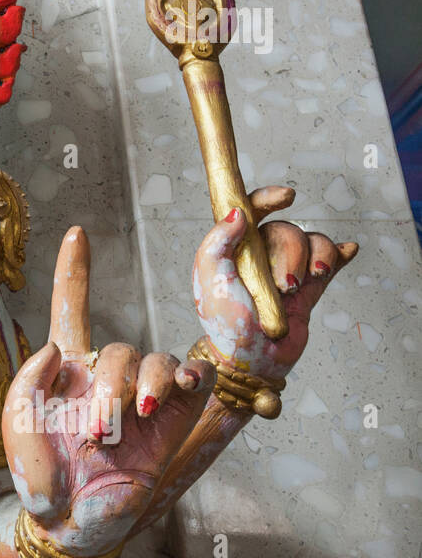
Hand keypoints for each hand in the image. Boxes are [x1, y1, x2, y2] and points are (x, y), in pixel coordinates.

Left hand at [2, 227, 214, 557]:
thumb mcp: (19, 424)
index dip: (76, 271)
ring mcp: (140, 396)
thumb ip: (28, 379)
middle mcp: (104, 375)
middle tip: (96, 433)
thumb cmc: (41, 476)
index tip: (77, 232)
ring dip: (141, 389)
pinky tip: (174, 392)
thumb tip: (56, 347)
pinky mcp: (171, 419)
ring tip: (126, 427)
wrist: (74, 522)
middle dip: (108, 386)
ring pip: (152, 361)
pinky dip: (184, 378)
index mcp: (65, 369)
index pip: (72, 308)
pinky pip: (190, 378)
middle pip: (119, 348)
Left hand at [193, 187, 357, 381]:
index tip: (288, 197)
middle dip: (291, 254)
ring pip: (311, 244)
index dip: (269, 198)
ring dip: (316, 259)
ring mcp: (286, 271)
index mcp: (235, 248)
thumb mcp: (210, 277)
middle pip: (286, 231)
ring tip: (305, 284)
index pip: (252, 210)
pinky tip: (348, 250)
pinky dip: (338, 254)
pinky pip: (328, 262)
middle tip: (284, 285)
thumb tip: (240, 213)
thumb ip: (218, 240)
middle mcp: (261, 255)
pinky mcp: (308, 290)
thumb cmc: (224, 321)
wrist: (250, 360)